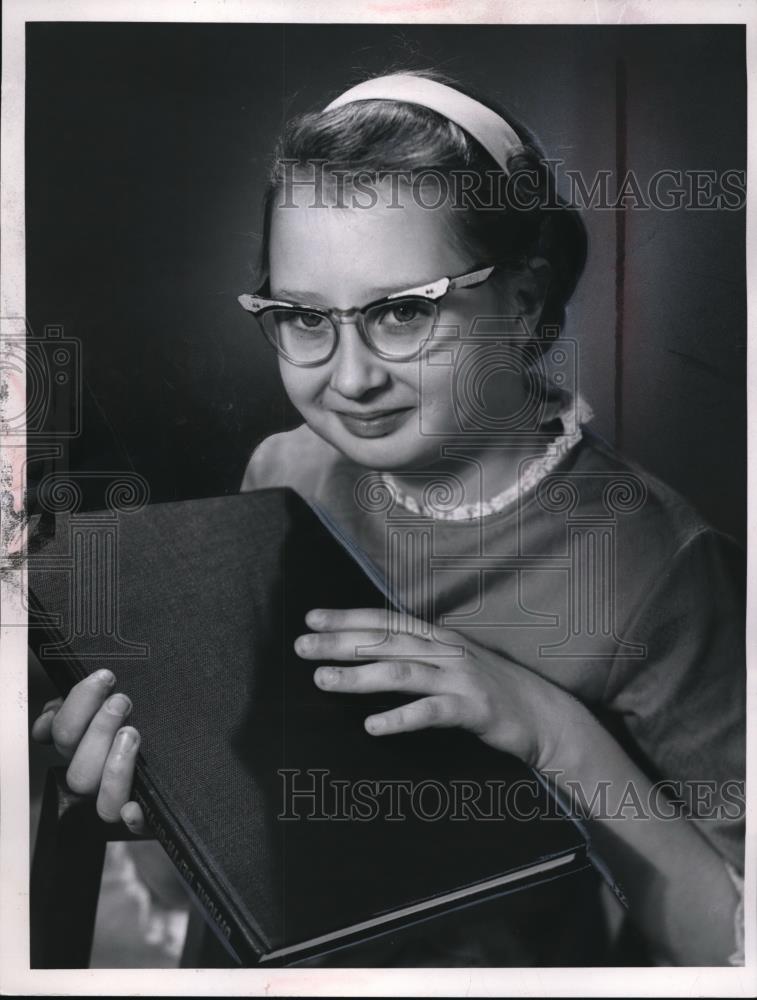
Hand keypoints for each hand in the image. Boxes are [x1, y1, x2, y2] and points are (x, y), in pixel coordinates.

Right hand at [31, 670, 145, 832]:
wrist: (193, 736)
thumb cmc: (151, 714)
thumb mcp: (114, 699)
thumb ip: (81, 704)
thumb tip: (48, 719)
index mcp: (86, 746)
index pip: (63, 735)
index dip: (76, 708)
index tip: (104, 678)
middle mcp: (101, 776)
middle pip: (79, 773)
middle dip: (98, 732)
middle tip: (122, 702)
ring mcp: (124, 796)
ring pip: (103, 802)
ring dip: (114, 766)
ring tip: (132, 734)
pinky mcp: (149, 814)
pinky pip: (135, 826)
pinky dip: (133, 817)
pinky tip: (136, 805)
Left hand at [295, 608, 588, 771]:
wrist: (547, 716)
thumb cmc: (494, 690)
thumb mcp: (456, 663)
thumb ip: (421, 654)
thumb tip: (374, 651)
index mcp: (440, 638)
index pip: (386, 620)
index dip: (348, 617)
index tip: (312, 618)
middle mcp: (447, 651)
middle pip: (386, 642)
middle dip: (340, 642)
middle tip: (301, 645)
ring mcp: (461, 679)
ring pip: (401, 673)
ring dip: (359, 676)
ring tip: (323, 680)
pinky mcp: (474, 709)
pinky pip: (431, 712)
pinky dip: (400, 718)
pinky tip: (372, 726)